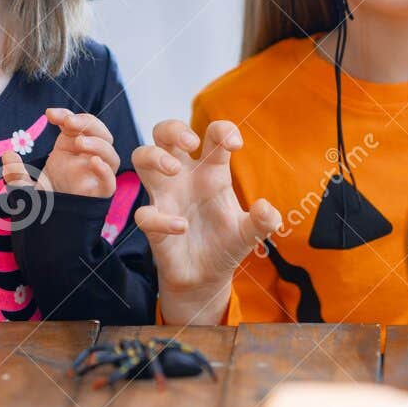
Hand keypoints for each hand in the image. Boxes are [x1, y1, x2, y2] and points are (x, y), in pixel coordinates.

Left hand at [0, 107, 117, 198]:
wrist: (53, 227)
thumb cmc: (45, 202)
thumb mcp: (25, 187)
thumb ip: (16, 173)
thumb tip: (8, 156)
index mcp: (70, 149)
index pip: (75, 124)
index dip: (65, 115)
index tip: (49, 114)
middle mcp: (86, 158)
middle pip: (99, 133)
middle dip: (87, 122)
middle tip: (68, 122)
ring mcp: (96, 176)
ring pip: (110, 154)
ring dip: (98, 143)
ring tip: (79, 142)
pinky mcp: (100, 193)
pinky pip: (110, 180)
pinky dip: (106, 170)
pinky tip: (94, 162)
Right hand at [132, 119, 279, 324]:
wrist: (206, 278)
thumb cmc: (225, 244)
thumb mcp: (250, 233)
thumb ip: (263, 221)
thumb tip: (266, 208)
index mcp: (212, 172)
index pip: (212, 135)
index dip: (223, 130)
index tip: (234, 144)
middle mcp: (184, 178)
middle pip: (165, 133)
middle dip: (174, 128)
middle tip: (191, 143)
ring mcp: (165, 197)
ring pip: (142, 157)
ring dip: (155, 156)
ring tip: (174, 170)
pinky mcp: (153, 223)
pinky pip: (144, 213)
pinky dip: (161, 218)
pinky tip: (182, 227)